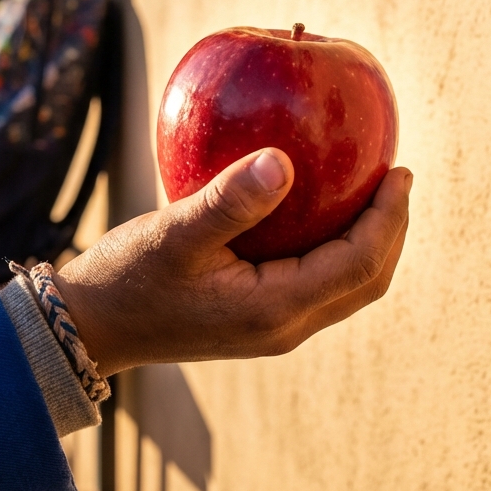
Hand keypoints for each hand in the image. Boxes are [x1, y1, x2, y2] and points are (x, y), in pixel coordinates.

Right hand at [52, 148, 411, 374]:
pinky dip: (339, 248)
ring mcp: (274, 328)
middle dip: (392, 231)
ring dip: (370, 242)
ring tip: (373, 192)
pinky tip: (323, 209)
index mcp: (274, 309)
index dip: (388, 218)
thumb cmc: (127, 277)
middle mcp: (284, 327)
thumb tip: (284, 161)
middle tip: (396, 177)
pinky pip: (320, 284)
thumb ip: (231, 200)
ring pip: (347, 288)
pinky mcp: (260, 319)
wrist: (90, 327)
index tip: (400, 171)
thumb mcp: (174, 232)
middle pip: (367, 283)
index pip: (359, 264)